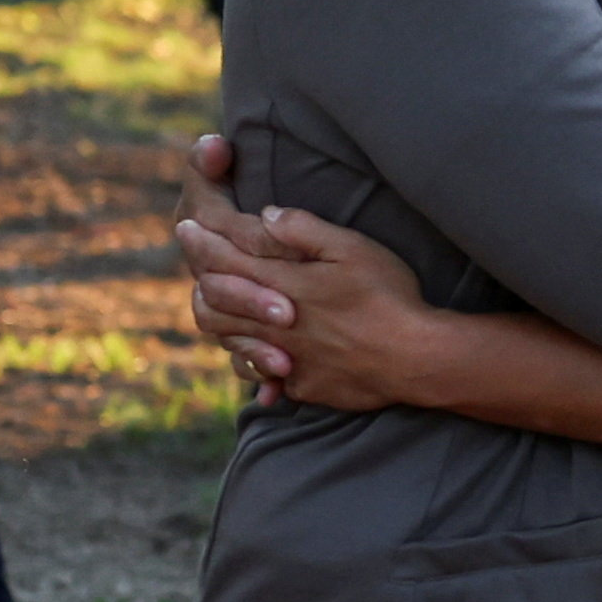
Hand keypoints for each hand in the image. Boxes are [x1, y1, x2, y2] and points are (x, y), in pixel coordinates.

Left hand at [176, 199, 430, 409]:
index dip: (200, 242)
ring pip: (233, 343)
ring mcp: (287, 359)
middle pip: (215, 305)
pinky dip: (259, 362)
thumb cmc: (390, 297)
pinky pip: (267, 376)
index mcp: (286, 285)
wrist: (416, 360)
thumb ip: (304, 230)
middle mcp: (277, 324)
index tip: (185, 228)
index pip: (225, 260)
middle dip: (200, 283)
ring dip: (223, 323)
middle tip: (196, 270)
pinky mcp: (304, 386)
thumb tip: (266, 215)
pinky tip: (267, 354)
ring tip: (221, 309)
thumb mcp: (353, 249)